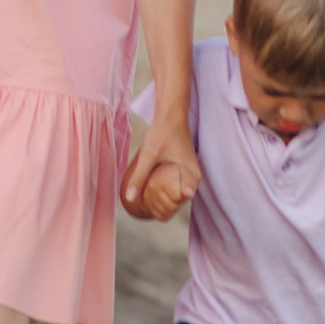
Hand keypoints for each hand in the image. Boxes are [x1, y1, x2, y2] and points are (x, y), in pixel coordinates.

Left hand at [121, 106, 199, 222]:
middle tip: (149, 207)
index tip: (159, 208)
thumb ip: (140, 176)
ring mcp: (191, 172)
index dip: (171, 205)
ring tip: (150, 202)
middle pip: (181, 199)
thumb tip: (130, 198)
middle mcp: (194, 175)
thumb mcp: (148, 155)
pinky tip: (155, 193)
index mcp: (191, 174)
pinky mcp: (185, 169)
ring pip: (180, 193)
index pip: (184, 197)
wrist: (171, 115)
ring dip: (167, 198)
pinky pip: (179, 184)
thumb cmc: (162, 132)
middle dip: (167, 205)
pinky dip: (168, 190)